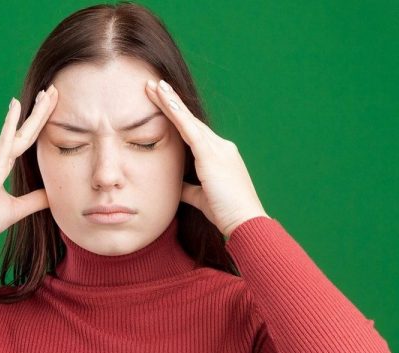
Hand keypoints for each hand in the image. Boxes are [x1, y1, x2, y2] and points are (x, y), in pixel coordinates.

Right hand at [0, 85, 57, 246]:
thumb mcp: (15, 209)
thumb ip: (34, 200)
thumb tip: (53, 194)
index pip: (25, 140)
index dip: (38, 122)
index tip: (50, 104)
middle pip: (24, 131)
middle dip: (40, 110)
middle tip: (53, 90)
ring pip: (19, 133)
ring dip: (35, 112)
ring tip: (48, 93)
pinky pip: (4, 142)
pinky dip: (10, 123)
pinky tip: (17, 105)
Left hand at [145, 79, 268, 236]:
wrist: (245, 221)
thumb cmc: (226, 212)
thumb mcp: (202, 198)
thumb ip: (189, 188)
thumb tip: (176, 185)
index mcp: (219, 155)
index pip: (192, 131)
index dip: (177, 116)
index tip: (161, 102)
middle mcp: (220, 147)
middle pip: (189, 120)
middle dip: (170, 102)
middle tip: (153, 84)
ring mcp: (218, 148)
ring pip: (188, 120)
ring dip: (170, 102)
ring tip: (154, 86)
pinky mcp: (211, 155)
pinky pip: (190, 129)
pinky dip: (176, 114)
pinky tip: (165, 100)